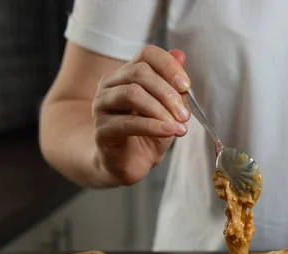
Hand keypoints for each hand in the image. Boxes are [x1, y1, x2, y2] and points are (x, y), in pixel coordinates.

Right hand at [92, 45, 190, 185]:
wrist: (128, 164)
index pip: (147, 54)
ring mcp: (102, 106)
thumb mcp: (169, 108)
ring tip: (179, 126)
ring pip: (132, 94)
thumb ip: (174, 85)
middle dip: (168, 92)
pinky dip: (153, 126)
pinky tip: (169, 132)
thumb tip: (180, 55)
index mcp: (128, 74)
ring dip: (161, 109)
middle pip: (139, 72)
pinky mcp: (102, 130)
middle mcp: (110, 85)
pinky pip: (127, 123)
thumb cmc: (149, 134)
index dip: (169, 66)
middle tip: (185, 114)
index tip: (186, 86)